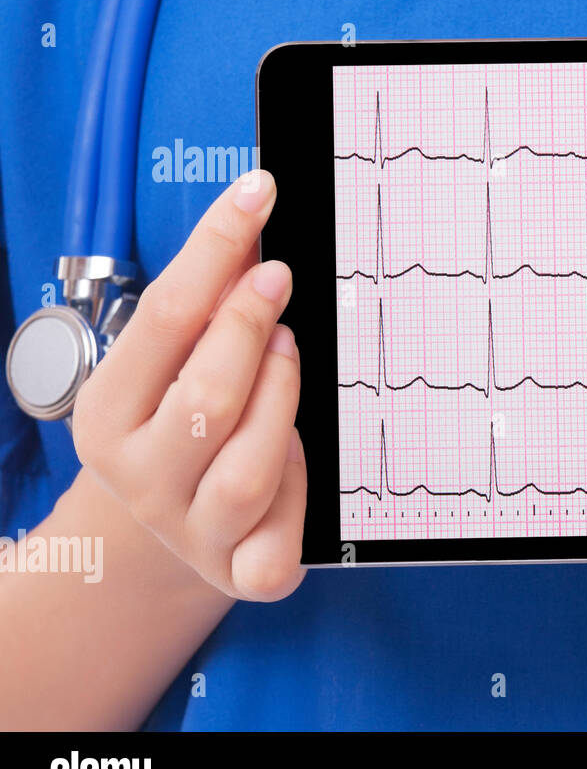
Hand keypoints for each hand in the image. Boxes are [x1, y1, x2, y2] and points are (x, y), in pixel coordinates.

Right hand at [72, 169, 306, 599]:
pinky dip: (299, 494)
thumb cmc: (179, 425)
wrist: (165, 532)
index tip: (256, 199)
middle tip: (278, 282)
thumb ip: (205, 309)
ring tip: (289, 354)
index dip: (215, 250)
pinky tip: (298, 454)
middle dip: (251, 325)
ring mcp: (191, 529)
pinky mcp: (245, 570)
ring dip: (282, 399)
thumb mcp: (172, 366)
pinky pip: (280, 542)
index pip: (163, 318)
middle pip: (207, 396)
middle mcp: (139, 477)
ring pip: (249, 469)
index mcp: (106, 414)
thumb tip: (250, 235)